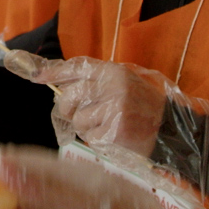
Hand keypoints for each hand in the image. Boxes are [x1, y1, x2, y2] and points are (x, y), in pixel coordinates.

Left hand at [13, 53, 208, 208]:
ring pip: (78, 121)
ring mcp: (113, 110)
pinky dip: (98, 140)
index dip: (53, 73)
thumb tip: (60, 85)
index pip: (75, 68)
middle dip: (71, 110)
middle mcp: (112, 87)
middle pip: (69, 98)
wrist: (172, 130)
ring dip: (88, 128)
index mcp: (113, 71)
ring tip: (109, 125)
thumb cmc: (144, 106)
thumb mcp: (124, 82)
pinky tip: (115, 136)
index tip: (36, 77)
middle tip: (88, 115)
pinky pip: (90, 138)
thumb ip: (96, 81)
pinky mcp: (114, 132)